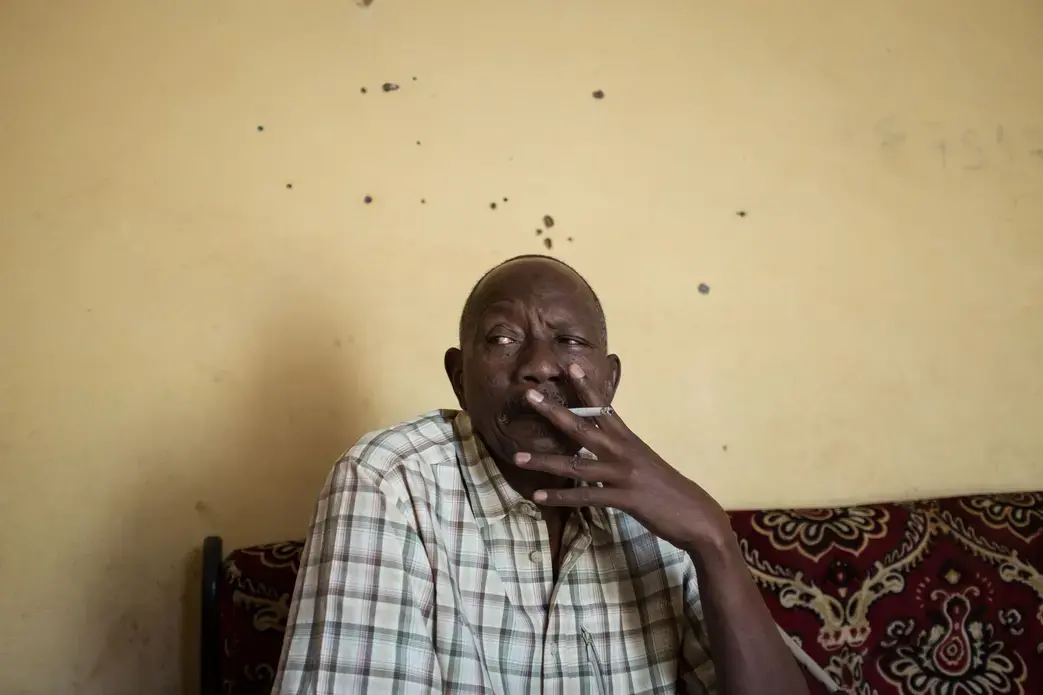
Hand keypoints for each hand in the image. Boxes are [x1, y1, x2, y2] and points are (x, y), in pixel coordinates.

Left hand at [516, 364, 734, 553]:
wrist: (697, 516)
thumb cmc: (668, 491)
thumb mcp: (644, 464)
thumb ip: (621, 453)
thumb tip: (600, 447)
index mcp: (629, 440)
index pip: (604, 408)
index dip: (587, 387)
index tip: (570, 366)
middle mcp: (624, 451)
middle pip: (583, 427)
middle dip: (554, 411)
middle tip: (529, 395)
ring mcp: (624, 474)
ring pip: (577, 465)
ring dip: (544, 461)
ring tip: (517, 457)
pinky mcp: (625, 498)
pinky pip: (586, 496)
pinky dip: (560, 497)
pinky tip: (538, 496)